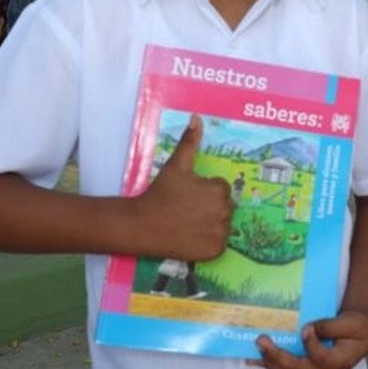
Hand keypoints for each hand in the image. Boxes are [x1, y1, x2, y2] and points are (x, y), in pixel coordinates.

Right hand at [133, 115, 231, 261]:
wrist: (142, 225)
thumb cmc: (160, 193)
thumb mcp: (176, 165)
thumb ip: (189, 141)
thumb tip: (197, 117)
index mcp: (219, 190)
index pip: (222, 189)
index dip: (204, 191)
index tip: (188, 195)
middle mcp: (224, 211)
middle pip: (224, 207)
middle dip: (209, 207)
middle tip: (186, 209)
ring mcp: (220, 233)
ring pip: (223, 225)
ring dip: (211, 224)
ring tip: (188, 223)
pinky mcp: (214, 251)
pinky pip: (218, 244)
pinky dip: (208, 242)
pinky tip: (191, 237)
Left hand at [252, 310, 367, 368]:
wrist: (361, 337)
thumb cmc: (358, 327)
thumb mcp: (352, 323)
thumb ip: (331, 326)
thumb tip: (309, 327)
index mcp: (339, 362)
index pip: (321, 358)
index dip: (311, 345)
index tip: (306, 327)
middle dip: (277, 356)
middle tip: (261, 340)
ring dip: (269, 361)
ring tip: (254, 349)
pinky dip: (270, 364)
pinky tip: (256, 358)